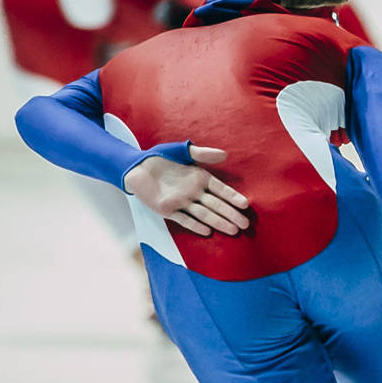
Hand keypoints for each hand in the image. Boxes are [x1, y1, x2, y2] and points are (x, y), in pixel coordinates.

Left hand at [124, 145, 249, 236]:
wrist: (136, 166)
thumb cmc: (161, 157)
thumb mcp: (183, 151)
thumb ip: (203, 154)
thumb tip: (225, 155)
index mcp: (199, 178)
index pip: (220, 190)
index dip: (232, 197)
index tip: (245, 204)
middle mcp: (193, 192)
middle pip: (216, 205)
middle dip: (231, 215)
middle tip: (245, 225)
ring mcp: (181, 202)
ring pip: (204, 214)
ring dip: (218, 222)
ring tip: (233, 230)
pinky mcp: (168, 210)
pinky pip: (184, 219)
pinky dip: (195, 226)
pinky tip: (208, 232)